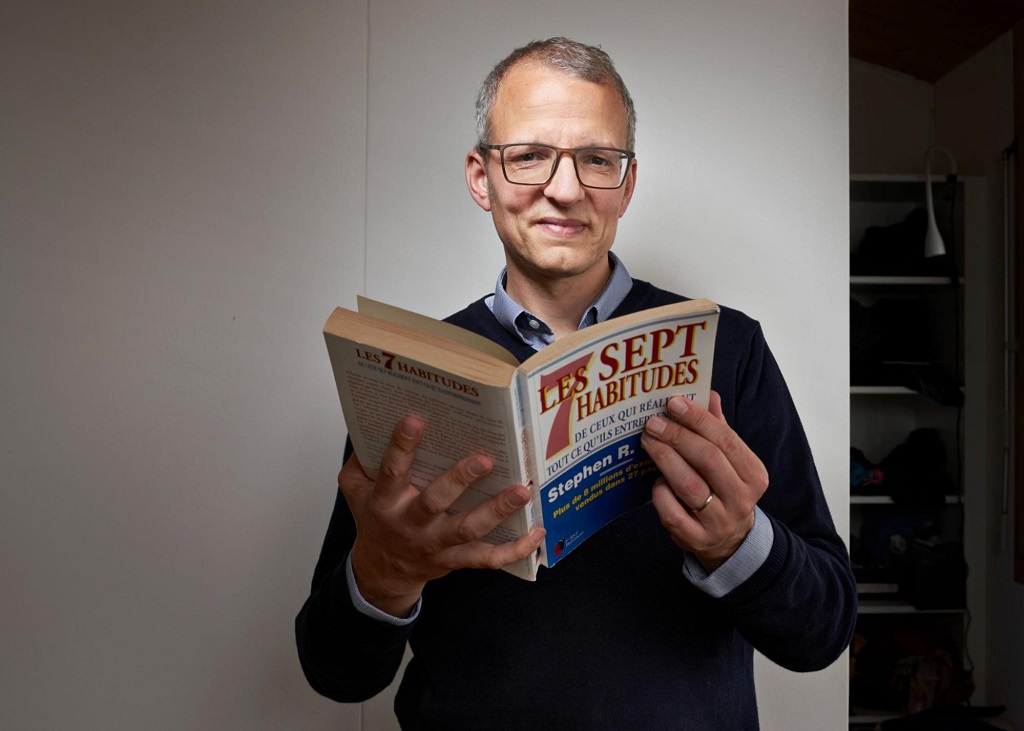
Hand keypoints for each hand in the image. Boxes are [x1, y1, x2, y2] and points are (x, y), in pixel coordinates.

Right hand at [340, 415, 544, 616]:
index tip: (415, 419)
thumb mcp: (355, 488)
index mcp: (385, 502)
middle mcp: (411, 523)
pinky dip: (514, 549)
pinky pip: (487, 558)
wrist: (382, 570)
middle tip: (484, 459)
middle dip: (460, 480)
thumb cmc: (374, 518)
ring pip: (468, 529)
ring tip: (522, 491)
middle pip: (435, 502)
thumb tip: (374, 419)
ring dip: (497, 511)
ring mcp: (436, 544)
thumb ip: (362, 458)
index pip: (391, 471)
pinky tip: (537, 532)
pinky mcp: (456, 559)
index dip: (401, 446)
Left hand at [640, 391, 767, 571]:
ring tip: (648, 441)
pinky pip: (672, 512)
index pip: (727, 440)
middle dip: (677, 437)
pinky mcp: (697, 539)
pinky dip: (661, 493)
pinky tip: (655, 481)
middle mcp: (741, 499)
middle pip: (708, 460)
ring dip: (665, 459)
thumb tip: (708, 394)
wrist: (728, 539)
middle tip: (653, 423)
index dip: (698, 419)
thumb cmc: (723, 488)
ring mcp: (719, 522)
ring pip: (689, 485)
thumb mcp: (729, 461)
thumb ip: (718, 429)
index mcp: (754, 474)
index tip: (674, 402)